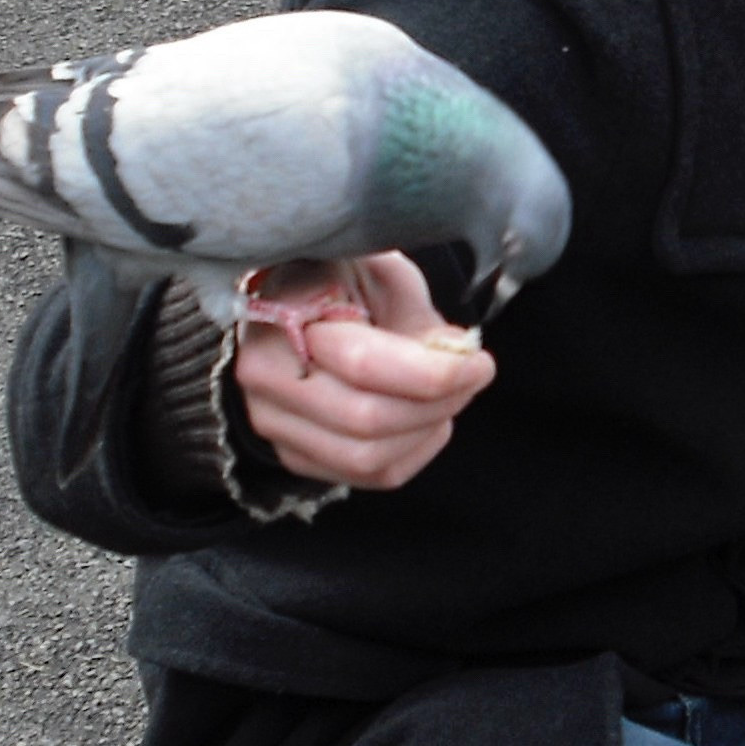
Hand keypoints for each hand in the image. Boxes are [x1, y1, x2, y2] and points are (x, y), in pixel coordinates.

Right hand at [234, 253, 495, 490]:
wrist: (293, 309)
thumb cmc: (343, 280)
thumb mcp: (381, 269)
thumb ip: (416, 312)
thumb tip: (456, 354)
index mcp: (282, 313)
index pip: (361, 363)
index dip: (432, 373)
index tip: (479, 362)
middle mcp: (265, 375)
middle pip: (366, 419)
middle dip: (437, 403)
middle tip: (473, 376)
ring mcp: (273, 422)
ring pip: (368, 457)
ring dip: (427, 430)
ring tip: (453, 395)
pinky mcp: (295, 454)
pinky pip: (370, 476)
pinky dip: (415, 451)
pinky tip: (428, 419)